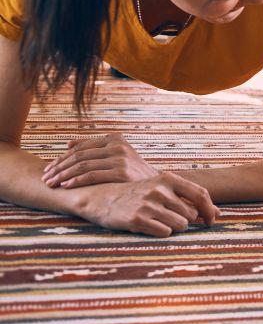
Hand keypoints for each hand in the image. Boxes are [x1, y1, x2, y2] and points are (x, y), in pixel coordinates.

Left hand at [42, 133, 157, 188]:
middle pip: (79, 156)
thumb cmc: (132, 173)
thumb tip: (68, 144)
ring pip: (82, 165)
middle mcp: (118, 145)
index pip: (80, 148)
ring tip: (51, 183)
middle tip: (46, 178)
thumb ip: (94, 149)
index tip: (48, 169)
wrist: (156, 185)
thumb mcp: (116, 155)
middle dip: (58, 167)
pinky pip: (91, 175)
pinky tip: (66, 186)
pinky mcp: (121, 172)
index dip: (61, 158)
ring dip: (63, 175)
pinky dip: (76, 181)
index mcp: (115, 138)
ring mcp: (120, 158)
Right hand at [76, 172, 219, 236]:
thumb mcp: (162, 188)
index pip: (201, 194)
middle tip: (168, 218)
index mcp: (168, 179)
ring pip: (180, 225)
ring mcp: (148, 205)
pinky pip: (164, 233)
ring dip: (173, 228)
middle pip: (191, 215)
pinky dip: (161, 232)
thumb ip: (189, 198)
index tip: (211, 221)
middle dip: (185, 220)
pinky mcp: (137, 220)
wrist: (101, 198)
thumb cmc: (138, 195)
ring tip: (157, 221)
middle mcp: (159, 190)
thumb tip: (219, 213)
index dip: (210, 210)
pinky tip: (148, 226)